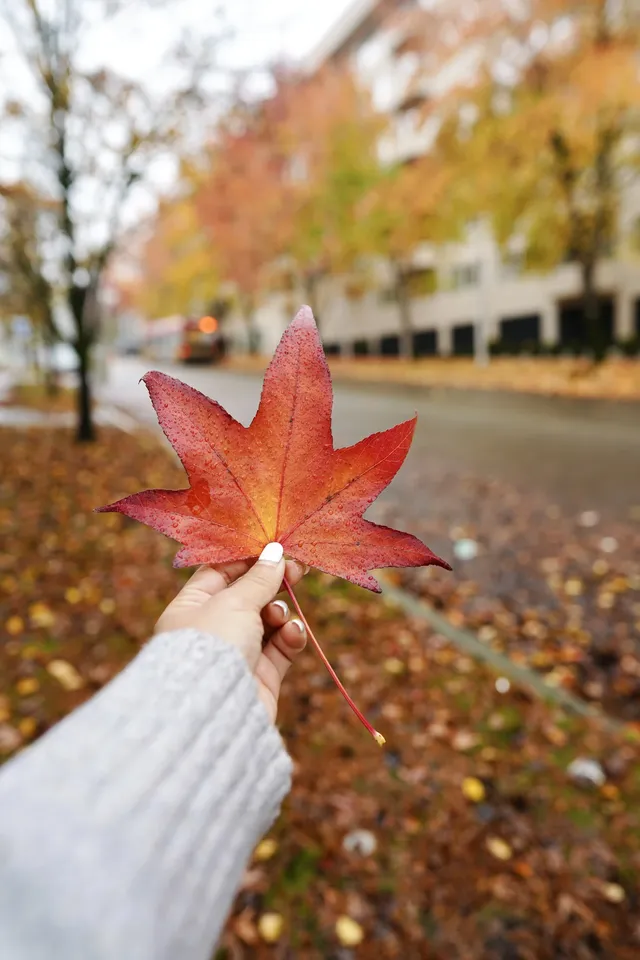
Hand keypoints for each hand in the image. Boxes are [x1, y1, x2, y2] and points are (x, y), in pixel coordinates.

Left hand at [155, 543, 307, 721]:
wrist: (213, 711)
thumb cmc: (212, 646)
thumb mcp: (234, 602)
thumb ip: (259, 578)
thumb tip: (276, 553)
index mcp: (191, 607)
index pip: (221, 572)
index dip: (249, 558)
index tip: (276, 548)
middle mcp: (212, 629)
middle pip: (249, 595)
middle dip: (273, 583)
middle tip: (299, 571)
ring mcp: (237, 652)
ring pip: (268, 620)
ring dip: (281, 613)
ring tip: (280, 617)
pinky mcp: (260, 675)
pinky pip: (281, 647)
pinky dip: (290, 637)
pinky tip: (292, 634)